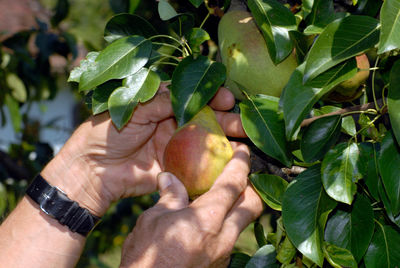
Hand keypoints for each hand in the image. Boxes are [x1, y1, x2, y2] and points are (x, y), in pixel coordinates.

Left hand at [41, 84, 246, 215]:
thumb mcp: (133, 108)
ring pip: (206, 140)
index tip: (226, 97)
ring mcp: (175, 147)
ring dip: (226, 139)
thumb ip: (161, 101)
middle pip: (205, 118)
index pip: (192, 96)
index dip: (211, 95)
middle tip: (243, 121)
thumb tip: (189, 95)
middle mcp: (171, 124)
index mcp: (161, 105)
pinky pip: (198, 164)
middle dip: (226, 118)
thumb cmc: (106, 133)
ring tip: (245, 138)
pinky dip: (215, 162)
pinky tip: (232, 159)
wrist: (93, 170)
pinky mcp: (175, 168)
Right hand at [120, 143, 263, 267]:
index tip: (243, 150)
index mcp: (208, 218)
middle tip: (240, 175)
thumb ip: (169, 197)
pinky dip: (225, 225)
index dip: (241, 162)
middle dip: (252, 186)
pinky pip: (230, 239)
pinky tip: (207, 223)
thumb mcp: (153, 220)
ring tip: (223, 197)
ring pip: (243, 224)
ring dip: (239, 207)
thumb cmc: (146, 257)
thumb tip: (168, 178)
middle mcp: (224, 236)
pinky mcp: (218, 265)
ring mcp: (224, 254)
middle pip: (253, 205)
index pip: (234, 183)